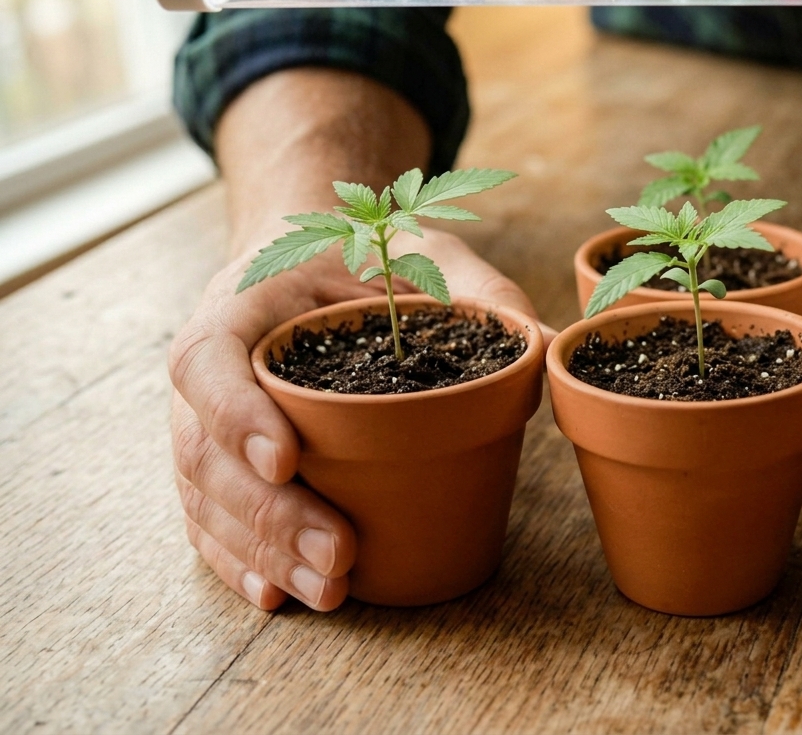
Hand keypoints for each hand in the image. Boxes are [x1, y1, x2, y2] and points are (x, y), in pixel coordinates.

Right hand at [169, 228, 550, 609]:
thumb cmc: (366, 257)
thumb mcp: (423, 255)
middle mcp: (214, 366)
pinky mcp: (222, 462)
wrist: (314, 258)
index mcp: (245, 302)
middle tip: (340, 553)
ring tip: (329, 589)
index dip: (235, 414)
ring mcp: (207, 418)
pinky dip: (239, 561)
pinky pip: (208, 519)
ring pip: (207, 497)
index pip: (207, 358)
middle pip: (206, 450)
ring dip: (263, 553)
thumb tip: (549, 339)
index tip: (287, 459)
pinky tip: (280, 594)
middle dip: (270, 515)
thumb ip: (480, 291)